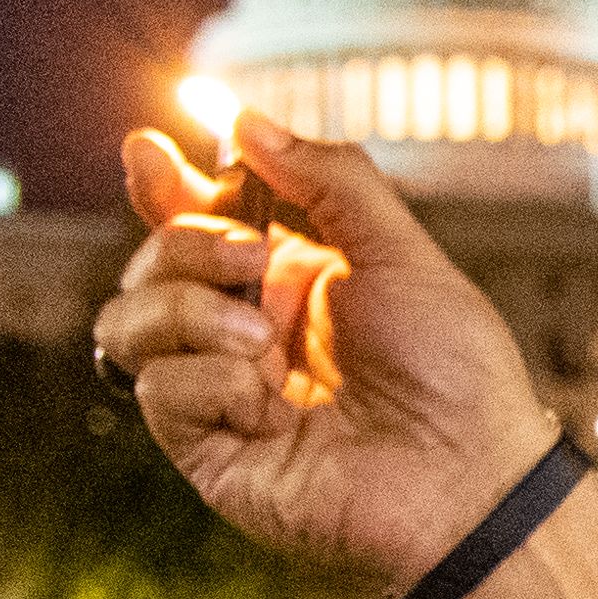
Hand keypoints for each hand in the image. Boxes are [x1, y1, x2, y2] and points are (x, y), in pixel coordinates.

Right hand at [92, 112, 563, 589]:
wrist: (469, 477)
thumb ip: (328, 180)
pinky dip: (207, 379)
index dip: (163, 184)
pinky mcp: (209, 448)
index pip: (198, 220)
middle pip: (153, 260)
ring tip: (260, 338)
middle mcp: (248, 330)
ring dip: (186, 309)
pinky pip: (158, 388)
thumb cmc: (455, 374)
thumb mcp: (401, 252)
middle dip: (190, 243)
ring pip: (128, 321)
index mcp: (291, 279)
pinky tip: (266, 400)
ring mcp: (222, 390)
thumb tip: (246, 121)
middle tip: (256, 256)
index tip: (149, 149)